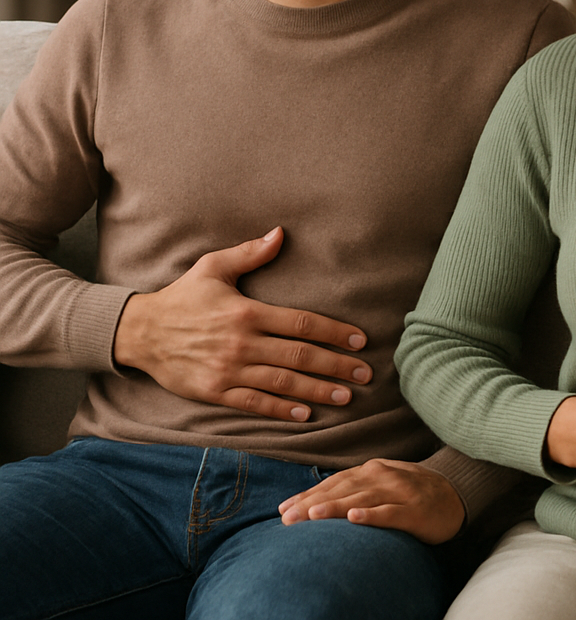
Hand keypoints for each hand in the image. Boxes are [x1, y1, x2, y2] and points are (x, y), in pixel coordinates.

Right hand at [113, 227, 370, 420]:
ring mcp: (228, 371)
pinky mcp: (215, 392)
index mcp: (247, 312)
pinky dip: (281, 410)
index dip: (333, 332)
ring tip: (346, 395)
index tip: (358, 340)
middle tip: (365, 373)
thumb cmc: (182, 297)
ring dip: (317, 390)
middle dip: (336, 365)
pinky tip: (305, 414)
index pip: (301, 323)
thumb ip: (250, 252)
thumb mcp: (213, 267)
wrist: (139, 332)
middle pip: (299, 356)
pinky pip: (254, 404)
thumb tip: (281, 233)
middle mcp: (241, 343)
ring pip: (282, 383)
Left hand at [278, 458, 465, 544]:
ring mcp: (400, 491)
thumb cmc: (410, 492)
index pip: (334, 482)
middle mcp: (383, 476)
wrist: (455, 494)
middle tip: (287, 518)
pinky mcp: (415, 510)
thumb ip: (353, 488)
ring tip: (312, 515)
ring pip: (362, 499)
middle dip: (312, 503)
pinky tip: (355, 519)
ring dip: (335, 507)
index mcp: (372, 469)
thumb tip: (313, 501)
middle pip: (343, 489)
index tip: (283, 509)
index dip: (308, 494)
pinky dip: (372, 515)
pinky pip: (391, 512)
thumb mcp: (381, 484)